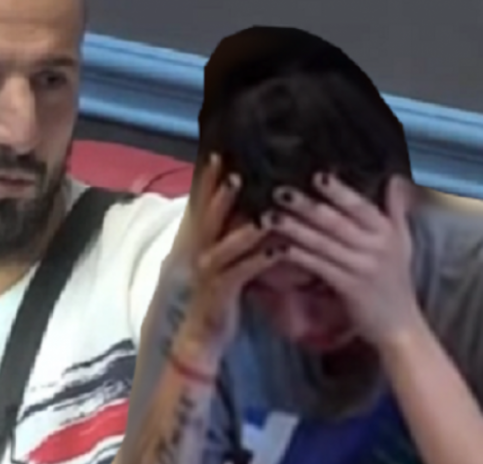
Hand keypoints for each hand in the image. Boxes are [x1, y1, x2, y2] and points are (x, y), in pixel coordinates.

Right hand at [166, 154, 283, 360]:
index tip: (220, 152)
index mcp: (204, 237)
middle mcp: (202, 249)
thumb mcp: (226, 253)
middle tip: (237, 173)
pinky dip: (260, 260)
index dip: (210, 178)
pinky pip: (242, 272)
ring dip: (245, 229)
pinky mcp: (222, 291)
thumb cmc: (222, 287)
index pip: (205, 201)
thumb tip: (255, 199)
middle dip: (223, 195)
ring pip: (226, 245)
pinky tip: (280, 250)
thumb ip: (235, 228)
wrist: (204, 330)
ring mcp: (209, 271)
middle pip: (210, 217)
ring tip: (266, 213)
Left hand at [273, 172, 423, 348]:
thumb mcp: (403, 241)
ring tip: (269, 216)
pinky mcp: (349, 289)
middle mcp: (376, 247)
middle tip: (279, 191)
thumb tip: (395, 177)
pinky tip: (278, 248)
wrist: (400, 325)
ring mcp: (362, 268)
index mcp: (387, 232)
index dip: (339, 191)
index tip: (317, 175)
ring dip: (295, 228)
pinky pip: (319, 267)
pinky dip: (298, 256)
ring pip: (323, 243)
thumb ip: (396, 209)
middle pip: (336, 222)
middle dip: (307, 205)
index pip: (361, 206)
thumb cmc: (396, 280)